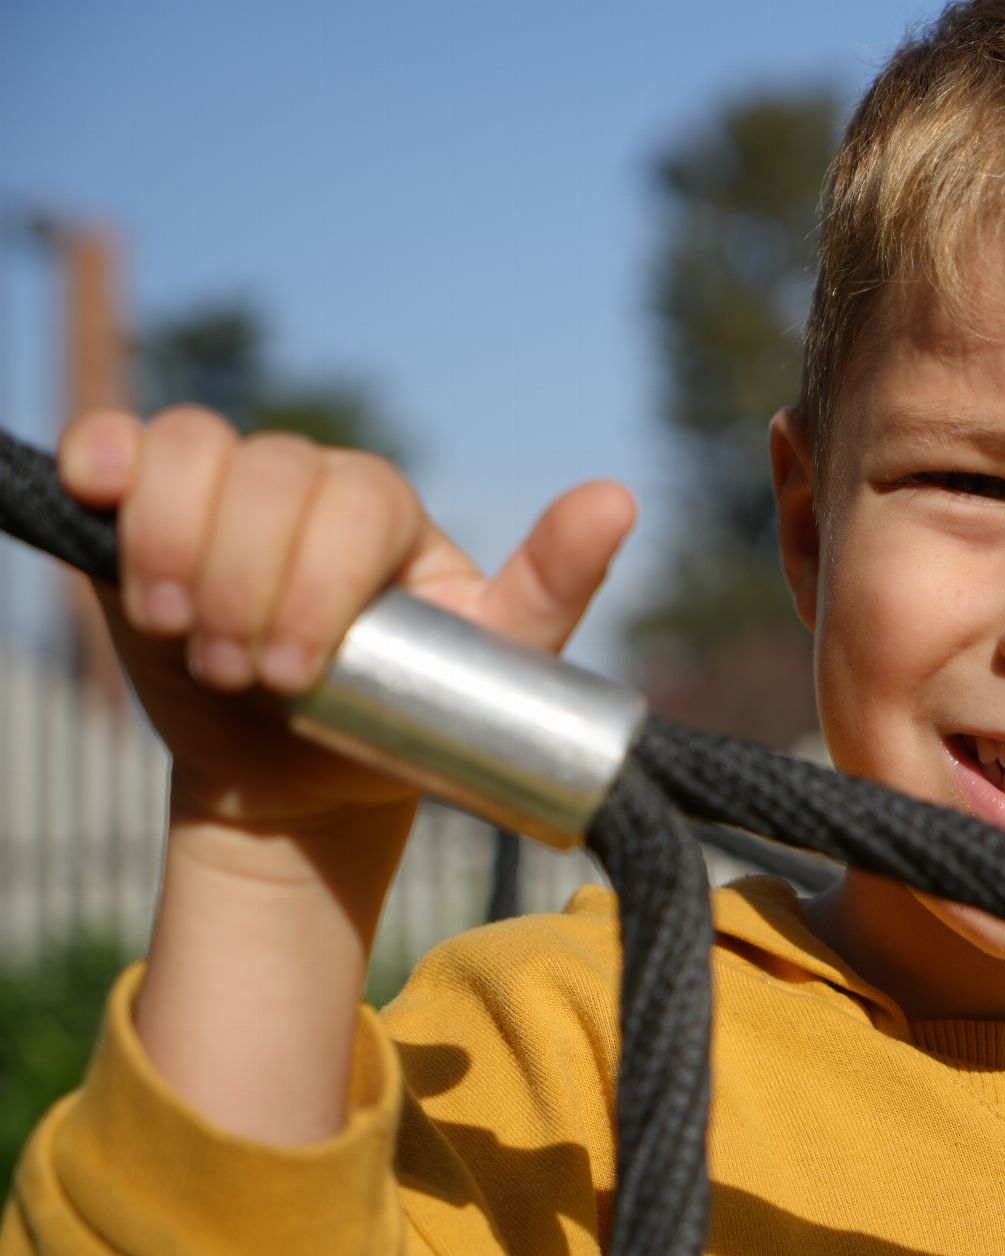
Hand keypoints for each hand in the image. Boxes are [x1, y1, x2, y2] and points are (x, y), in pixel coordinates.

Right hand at [57, 405, 636, 838]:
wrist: (302, 779)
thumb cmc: (405, 721)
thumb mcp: (493, 666)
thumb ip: (551, 586)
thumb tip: (620, 498)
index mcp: (387, 509)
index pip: (350, 500)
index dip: (315, 585)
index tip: (301, 677)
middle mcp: (307, 481)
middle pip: (268, 477)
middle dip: (247, 588)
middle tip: (248, 675)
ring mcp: (227, 489)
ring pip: (191, 453)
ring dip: (176, 551)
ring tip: (190, 636)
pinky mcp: (149, 508)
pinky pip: (123, 441)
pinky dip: (104, 459)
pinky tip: (99, 496)